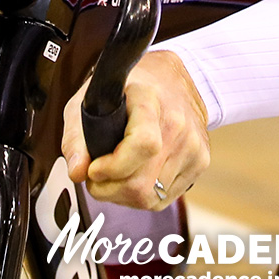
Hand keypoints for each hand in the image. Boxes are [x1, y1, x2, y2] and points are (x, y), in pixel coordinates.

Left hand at [62, 50, 210, 209]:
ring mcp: (193, 145)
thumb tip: (78, 172)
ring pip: (151, 197)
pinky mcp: (201, 161)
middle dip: (109, 189)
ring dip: (123, 195)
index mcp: (150, 100)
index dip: (114, 166)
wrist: (172, 79)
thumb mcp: (92, 99)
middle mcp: (178, 124)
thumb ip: (77, 136)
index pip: (143, 144)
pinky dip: (143, 196)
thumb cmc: (128, 89)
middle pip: (143, 182)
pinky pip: (164, 199)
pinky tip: (134, 176)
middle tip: (96, 177)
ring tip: (114, 176)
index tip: (94, 169)